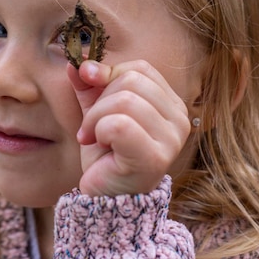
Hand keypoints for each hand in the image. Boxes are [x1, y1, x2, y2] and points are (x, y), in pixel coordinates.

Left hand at [67, 60, 191, 196]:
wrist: (105, 197)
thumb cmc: (106, 155)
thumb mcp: (96, 111)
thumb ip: (90, 85)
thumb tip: (78, 61)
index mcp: (171, 103)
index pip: (141, 68)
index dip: (109, 75)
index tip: (91, 94)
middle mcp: (180, 119)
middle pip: (131, 81)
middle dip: (99, 102)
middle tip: (91, 128)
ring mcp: (172, 139)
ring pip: (124, 100)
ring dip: (96, 119)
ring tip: (93, 138)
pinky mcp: (156, 158)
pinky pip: (119, 125)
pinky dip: (100, 132)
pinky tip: (101, 148)